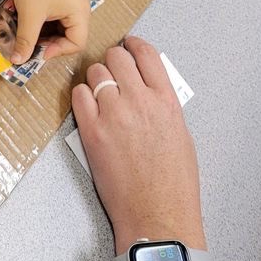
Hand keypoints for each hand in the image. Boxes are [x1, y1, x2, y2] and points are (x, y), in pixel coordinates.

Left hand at [9, 0, 89, 64]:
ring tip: (27, 38)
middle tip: (30, 48)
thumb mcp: (29, 15)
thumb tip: (17, 62)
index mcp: (80, 12)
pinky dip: (42, 26)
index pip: (77, 43)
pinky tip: (27, 26)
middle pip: (70, 37)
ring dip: (44, 36)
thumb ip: (26, 41)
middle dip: (49, 45)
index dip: (57, 51)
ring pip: (60, 30)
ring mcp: (69, 3)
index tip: (37, 52)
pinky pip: (54, 20)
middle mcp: (79, 8)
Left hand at [72, 37, 204, 252]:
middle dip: (114, 61)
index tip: (129, 45)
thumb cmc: (174, 182)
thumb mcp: (181, 134)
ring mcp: (113, 114)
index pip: (146, 54)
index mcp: (166, 101)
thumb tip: (148, 86)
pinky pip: (79, 95)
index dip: (134, 45)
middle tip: (113, 73)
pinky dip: (82, 96)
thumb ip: (163, 104)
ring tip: (102, 95)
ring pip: (95, 73)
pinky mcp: (91, 131)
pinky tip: (90, 107)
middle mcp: (139, 101)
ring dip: (97, 79)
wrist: (157, 216)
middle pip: (117, 57)